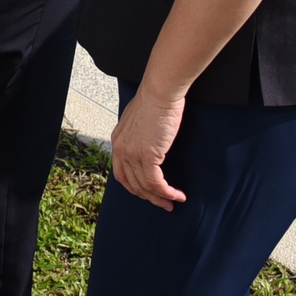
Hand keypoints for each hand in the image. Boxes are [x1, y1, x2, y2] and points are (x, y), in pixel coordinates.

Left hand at [110, 87, 188, 210]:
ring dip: (160, 198)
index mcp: (118, 141)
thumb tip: (149, 146)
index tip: (148, 193)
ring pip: (145, 186)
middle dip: (148, 197)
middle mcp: (121, 150)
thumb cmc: (154, 101)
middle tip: (163, 204)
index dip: (135, 187)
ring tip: (173, 202)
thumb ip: (139, 136)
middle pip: (132, 184)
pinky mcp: (148, 155)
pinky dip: (167, 192)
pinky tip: (178, 195)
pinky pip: (156, 183)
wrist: (160, 91)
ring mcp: (132, 154)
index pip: (121, 173)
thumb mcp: (140, 121)